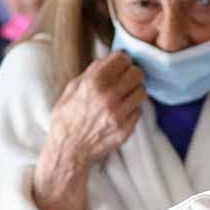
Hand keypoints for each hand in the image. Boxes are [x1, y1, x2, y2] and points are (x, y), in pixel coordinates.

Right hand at [43, 52, 145, 171]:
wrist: (68, 151)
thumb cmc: (66, 119)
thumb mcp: (71, 89)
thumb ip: (92, 72)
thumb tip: (109, 59)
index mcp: (93, 83)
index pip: (122, 59)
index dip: (122, 60)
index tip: (121, 64)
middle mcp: (108, 97)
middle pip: (137, 73)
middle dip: (131, 74)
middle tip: (125, 80)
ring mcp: (119, 114)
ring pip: (142, 91)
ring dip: (134, 92)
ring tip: (124, 96)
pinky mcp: (127, 128)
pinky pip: (139, 111)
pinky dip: (132, 109)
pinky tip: (121, 112)